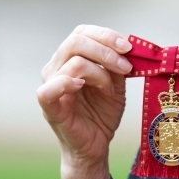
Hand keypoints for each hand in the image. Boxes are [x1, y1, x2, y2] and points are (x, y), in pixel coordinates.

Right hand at [37, 24, 132, 178]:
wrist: (95, 146)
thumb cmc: (102, 114)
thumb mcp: (116, 84)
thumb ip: (117, 65)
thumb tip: (128, 47)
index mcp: (70, 58)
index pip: (82, 33)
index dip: (106, 35)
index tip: (128, 47)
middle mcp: (56, 68)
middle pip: (76, 41)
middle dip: (106, 50)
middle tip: (126, 66)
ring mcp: (50, 86)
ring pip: (73, 62)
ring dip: (100, 72)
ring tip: (111, 88)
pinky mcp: (49, 107)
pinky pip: (49, 89)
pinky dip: (67, 83)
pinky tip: (82, 86)